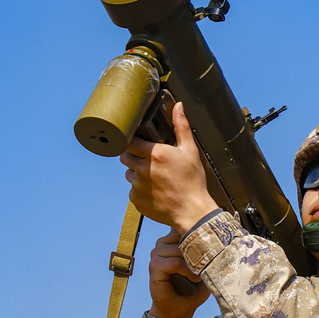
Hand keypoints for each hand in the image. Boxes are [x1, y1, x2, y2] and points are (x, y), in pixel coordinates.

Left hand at [119, 102, 218, 232]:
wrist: (193, 211)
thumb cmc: (193, 181)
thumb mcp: (191, 151)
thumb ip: (181, 127)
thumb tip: (178, 106)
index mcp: (154, 153)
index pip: (128, 141)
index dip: (131, 140)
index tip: (137, 141)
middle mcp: (142, 168)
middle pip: (125, 157)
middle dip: (133, 156)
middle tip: (148, 159)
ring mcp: (137, 185)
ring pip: (129, 174)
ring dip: (137, 173)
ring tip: (155, 177)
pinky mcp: (135, 199)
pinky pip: (133, 191)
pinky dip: (141, 189)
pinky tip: (156, 191)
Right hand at [147, 230, 209, 317]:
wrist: (181, 308)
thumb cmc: (195, 286)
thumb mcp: (206, 266)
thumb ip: (208, 249)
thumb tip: (222, 233)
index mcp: (174, 241)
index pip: (184, 225)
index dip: (199, 230)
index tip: (213, 240)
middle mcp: (164, 245)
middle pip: (182, 234)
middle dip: (197, 247)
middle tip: (205, 262)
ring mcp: (157, 255)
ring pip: (178, 248)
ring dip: (192, 261)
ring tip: (199, 272)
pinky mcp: (154, 267)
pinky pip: (174, 262)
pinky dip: (186, 270)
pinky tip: (193, 277)